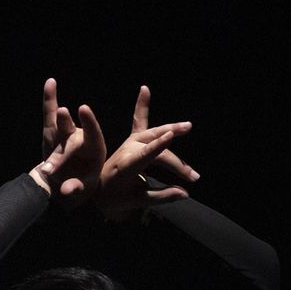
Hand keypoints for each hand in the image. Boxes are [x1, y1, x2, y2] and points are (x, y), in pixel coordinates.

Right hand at [30, 77, 107, 203]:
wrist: (63, 183)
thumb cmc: (78, 184)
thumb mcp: (80, 189)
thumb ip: (74, 188)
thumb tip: (66, 191)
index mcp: (95, 150)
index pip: (93, 135)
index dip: (89, 122)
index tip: (84, 109)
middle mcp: (81, 137)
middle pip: (74, 136)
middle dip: (64, 150)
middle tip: (58, 147)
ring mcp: (66, 133)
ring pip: (63, 124)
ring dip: (62, 118)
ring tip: (61, 110)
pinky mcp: (52, 131)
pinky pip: (50, 114)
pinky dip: (49, 99)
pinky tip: (50, 82)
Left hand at [93, 86, 194, 219]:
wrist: (97, 190)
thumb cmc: (116, 197)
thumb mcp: (138, 200)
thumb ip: (162, 196)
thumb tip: (185, 193)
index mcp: (126, 167)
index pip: (144, 155)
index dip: (157, 145)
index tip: (169, 136)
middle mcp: (128, 151)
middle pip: (157, 151)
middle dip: (175, 162)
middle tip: (192, 175)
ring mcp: (130, 143)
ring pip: (154, 134)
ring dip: (171, 129)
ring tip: (187, 127)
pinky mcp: (132, 139)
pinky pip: (138, 120)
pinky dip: (142, 105)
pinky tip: (144, 89)